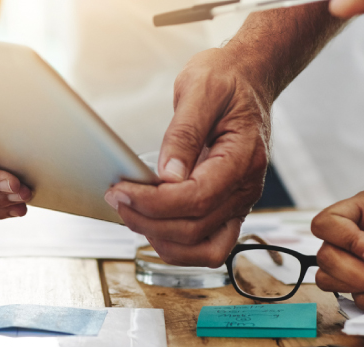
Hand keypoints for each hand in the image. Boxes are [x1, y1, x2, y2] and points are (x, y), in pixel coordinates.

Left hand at [103, 48, 269, 266]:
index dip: (154, 203)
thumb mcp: (201, 90)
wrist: (247, 80)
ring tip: (131, 214)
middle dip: (148, 221)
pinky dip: (177, 244)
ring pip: (203, 249)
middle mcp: (247, 188)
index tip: (120, 191)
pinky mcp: (229, 208)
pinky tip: (151, 224)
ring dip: (161, 240)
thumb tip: (167, 176)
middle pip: (195, 229)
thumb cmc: (225, 81)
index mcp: (244, 158)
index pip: (197, 198)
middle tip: (115, 197)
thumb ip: (184, 134)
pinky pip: (207, 245)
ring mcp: (240, 203)